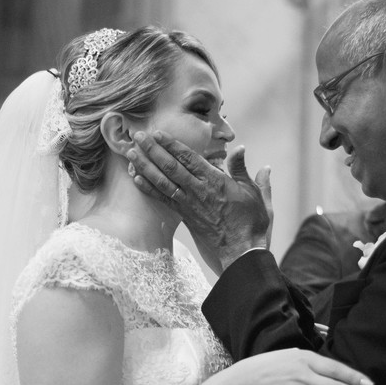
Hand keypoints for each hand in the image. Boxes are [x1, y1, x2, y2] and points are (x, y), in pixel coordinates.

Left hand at [127, 131, 271, 268]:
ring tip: (131, 153)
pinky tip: (136, 178)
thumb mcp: (253, 192)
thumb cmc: (251, 222)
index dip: (171, 144)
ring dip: (145, 166)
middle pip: (170, 166)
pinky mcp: (184, 216)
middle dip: (152, 149)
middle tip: (137, 136)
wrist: (241, 251)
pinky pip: (163, 199)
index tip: (158, 133)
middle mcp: (198, 190)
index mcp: (215, 180)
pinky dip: (148, 188)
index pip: (189, 157)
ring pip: (162, 181)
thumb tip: (240, 148)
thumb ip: (242, 169)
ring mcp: (189, 204)